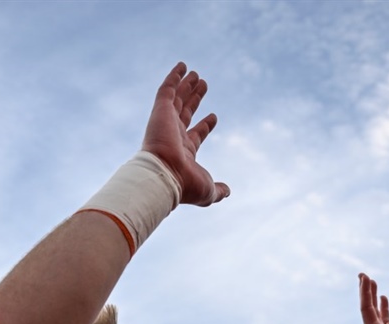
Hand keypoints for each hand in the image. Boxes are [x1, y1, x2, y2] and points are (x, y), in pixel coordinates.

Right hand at [142, 63, 229, 206]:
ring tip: (197, 74)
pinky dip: (174, 77)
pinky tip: (182, 65)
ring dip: (187, 86)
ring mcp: (166, 122)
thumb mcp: (208, 189)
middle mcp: (174, 135)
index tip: (214, 117)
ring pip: (178, 99)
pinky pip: (167, 89)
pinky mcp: (160, 111)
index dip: (205, 125)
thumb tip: (228, 192)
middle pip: (186, 112)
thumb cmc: (184, 185)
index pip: (196, 134)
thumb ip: (218, 190)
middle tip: (204, 86)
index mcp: (184, 151)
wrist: (164, 177)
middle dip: (195, 99)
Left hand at [359, 272, 388, 323]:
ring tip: (372, 282)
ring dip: (373, 296)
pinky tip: (384, 300)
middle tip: (363, 274)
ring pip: (375, 311)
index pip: (366, 308)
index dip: (365, 293)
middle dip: (366, 290)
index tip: (364, 277)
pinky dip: (384, 308)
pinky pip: (385, 318)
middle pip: (368, 307)